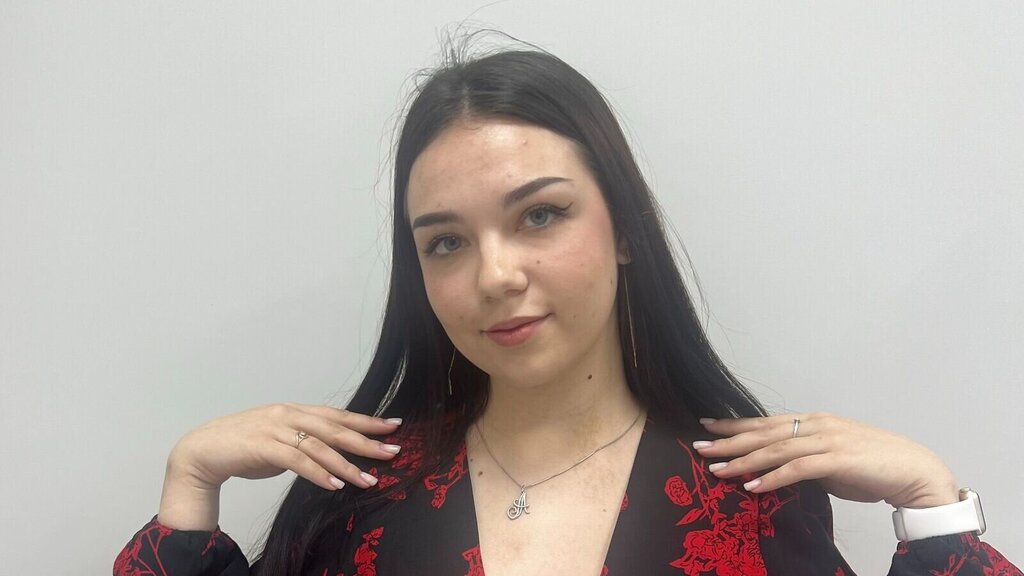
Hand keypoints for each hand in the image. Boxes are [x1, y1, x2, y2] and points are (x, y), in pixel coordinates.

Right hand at [166, 403, 402, 491]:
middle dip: (366, 441)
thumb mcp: (280, 440)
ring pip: (320, 446)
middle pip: (336, 428)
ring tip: (368, 480)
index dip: (367, 420)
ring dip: (346, 465)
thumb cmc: (243, 447)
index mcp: (295, 410)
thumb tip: (329, 456)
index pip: (338, 415)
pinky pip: (297, 460)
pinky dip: (318, 473)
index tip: (393, 426)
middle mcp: (289, 414)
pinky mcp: (262, 446)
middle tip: (392, 452)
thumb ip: (304, 443)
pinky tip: (334, 485)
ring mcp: (275, 429)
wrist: (202, 450)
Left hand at [693, 412, 959, 508]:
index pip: (766, 421)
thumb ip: (806, 460)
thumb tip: (781, 470)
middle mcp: (816, 425)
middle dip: (728, 440)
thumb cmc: (875, 467)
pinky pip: (796, 468)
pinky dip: (772, 477)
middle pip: (763, 432)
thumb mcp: (832, 459)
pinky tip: (751, 486)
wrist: (915, 471)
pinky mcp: (836, 459)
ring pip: (774, 449)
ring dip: (743, 460)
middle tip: (699, 446)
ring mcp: (826, 440)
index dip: (735, 423)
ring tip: (716, 469)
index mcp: (814, 421)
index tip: (708, 425)